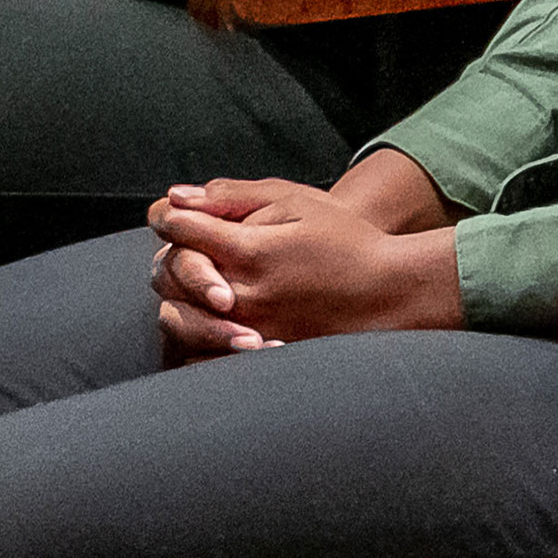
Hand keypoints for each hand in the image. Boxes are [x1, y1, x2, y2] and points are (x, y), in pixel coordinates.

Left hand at [148, 152, 461, 355]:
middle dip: (171, 253)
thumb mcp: (296, 201)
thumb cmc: (346, 241)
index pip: (182, 230)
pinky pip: (199, 353)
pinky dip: (192, 333)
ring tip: (196, 280)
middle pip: (169, 273)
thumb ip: (234, 197)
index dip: (170, 216)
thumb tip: (178, 198)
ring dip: (177, 293)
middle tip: (185, 244)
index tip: (173, 212)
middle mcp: (241, 296)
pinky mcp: (255, 359)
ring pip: (177, 316)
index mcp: (250, 252)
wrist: (388, 296)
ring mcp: (246, 332)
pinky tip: (207, 316)